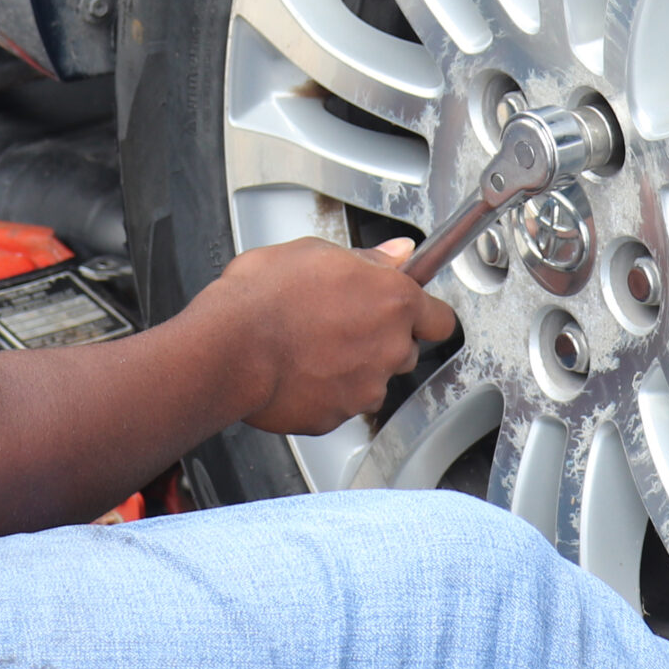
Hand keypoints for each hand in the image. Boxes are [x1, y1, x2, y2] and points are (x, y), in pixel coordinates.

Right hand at [193, 235, 457, 437]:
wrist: (229, 347)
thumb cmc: (264, 295)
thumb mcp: (315, 252)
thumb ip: (367, 259)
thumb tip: (398, 254)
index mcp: (392, 300)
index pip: (440, 318)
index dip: (424, 314)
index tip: (411, 312)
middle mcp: (389, 347)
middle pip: (405, 349)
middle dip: (382, 339)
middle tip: (341, 322)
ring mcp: (365, 387)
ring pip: (373, 379)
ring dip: (353, 367)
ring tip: (311, 346)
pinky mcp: (337, 416)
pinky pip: (340, 402)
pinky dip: (324, 391)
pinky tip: (296, 369)